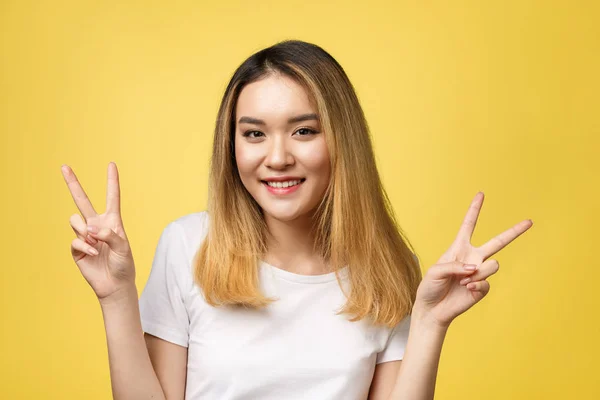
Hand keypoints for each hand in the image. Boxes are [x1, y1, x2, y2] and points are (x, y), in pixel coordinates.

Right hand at [61, 162, 135, 302]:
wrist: (115, 284)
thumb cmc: (124, 264)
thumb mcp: (123, 248)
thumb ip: (111, 235)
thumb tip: (92, 228)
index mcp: (113, 221)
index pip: (112, 197)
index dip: (112, 181)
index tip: (111, 164)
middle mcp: (97, 224)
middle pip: (82, 200)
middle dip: (72, 183)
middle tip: (64, 166)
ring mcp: (85, 235)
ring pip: (76, 220)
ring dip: (85, 231)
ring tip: (95, 243)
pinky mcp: (77, 248)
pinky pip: (75, 240)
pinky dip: (84, 246)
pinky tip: (93, 253)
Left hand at [412, 192, 532, 329]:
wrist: (433, 309)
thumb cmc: (430, 287)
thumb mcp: (435, 271)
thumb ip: (454, 265)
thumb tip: (475, 267)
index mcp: (459, 248)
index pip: (468, 225)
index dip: (475, 210)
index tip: (481, 194)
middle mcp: (473, 257)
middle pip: (498, 242)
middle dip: (514, 232)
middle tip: (529, 222)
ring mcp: (479, 273)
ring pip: (493, 265)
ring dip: (477, 273)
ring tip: (463, 281)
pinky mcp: (482, 288)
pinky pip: (487, 282)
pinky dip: (476, 285)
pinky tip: (466, 289)